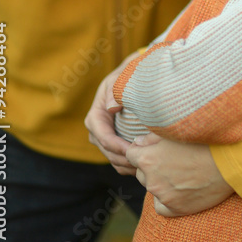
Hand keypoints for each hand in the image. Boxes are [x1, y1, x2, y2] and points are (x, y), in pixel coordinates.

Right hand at [84, 52, 139, 174]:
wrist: (131, 77)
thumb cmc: (125, 76)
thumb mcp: (119, 78)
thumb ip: (115, 90)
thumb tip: (111, 107)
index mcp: (95, 117)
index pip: (104, 137)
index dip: (117, 147)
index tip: (134, 151)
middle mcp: (97, 131)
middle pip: (108, 152)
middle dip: (124, 159)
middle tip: (144, 161)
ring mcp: (105, 139)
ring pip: (114, 159)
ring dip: (128, 165)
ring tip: (146, 164)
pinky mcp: (114, 143)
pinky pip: (120, 160)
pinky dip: (130, 165)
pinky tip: (145, 163)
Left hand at [125, 135, 234, 215]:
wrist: (227, 161)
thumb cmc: (202, 141)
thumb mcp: (174, 132)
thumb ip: (150, 138)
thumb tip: (137, 142)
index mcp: (147, 159)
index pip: (131, 154)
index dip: (141, 148)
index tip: (153, 147)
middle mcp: (151, 180)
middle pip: (141, 172)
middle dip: (150, 165)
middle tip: (171, 158)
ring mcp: (163, 196)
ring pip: (152, 187)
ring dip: (160, 180)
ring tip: (180, 171)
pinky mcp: (175, 209)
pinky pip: (161, 206)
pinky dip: (166, 198)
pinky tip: (178, 188)